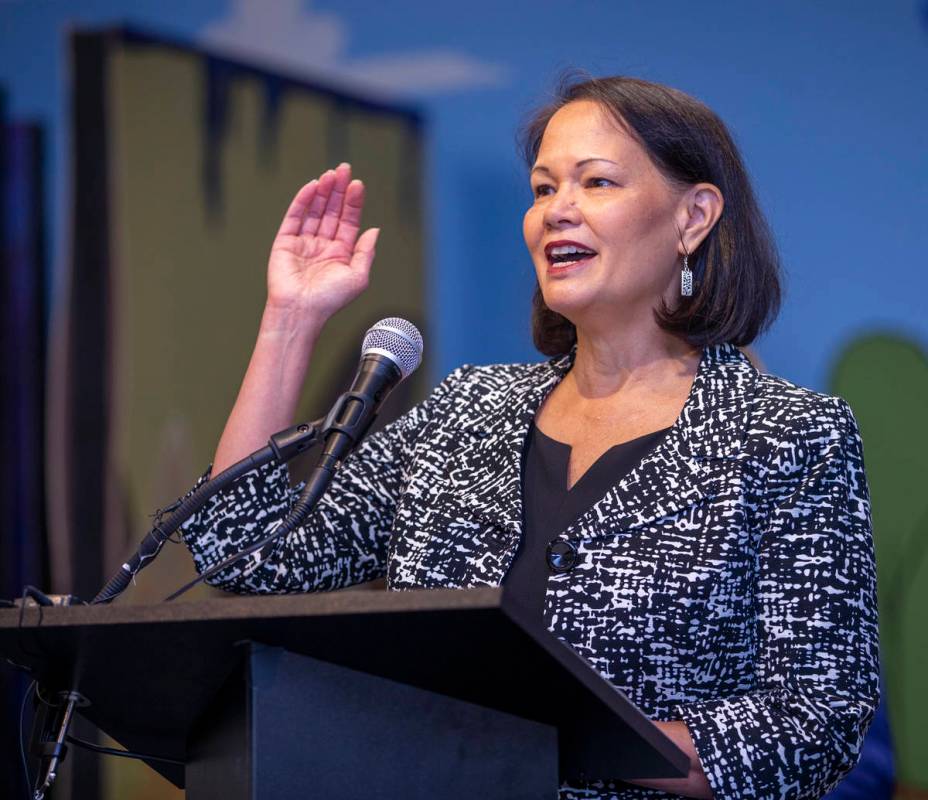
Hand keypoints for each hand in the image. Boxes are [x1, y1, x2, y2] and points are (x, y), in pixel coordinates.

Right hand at [266, 163, 378, 324]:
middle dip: (339, 191)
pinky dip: (303, 200)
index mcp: (341, 253)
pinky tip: (313, 186)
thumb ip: (366, 252)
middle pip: (332, 211)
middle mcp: (322, 245)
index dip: (353, 203)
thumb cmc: (330, 300)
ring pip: (315, 210)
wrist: (301, 310)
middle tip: (344, 169)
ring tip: (331, 174)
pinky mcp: (285, 242)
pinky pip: (295, 216)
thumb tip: (374, 230)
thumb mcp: (358, 277)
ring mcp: (304, 242)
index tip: (358, 185)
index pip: (348, 222)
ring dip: (323, 192)